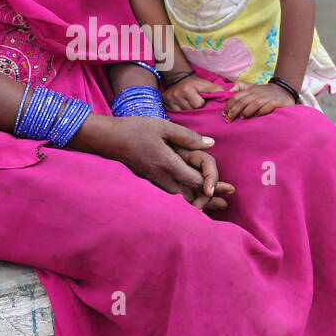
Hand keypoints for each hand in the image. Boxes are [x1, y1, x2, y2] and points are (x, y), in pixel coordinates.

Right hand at [73, 113, 229, 206]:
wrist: (107, 139)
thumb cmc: (135, 129)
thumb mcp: (163, 127)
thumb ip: (188, 137)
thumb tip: (210, 144)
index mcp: (168, 164)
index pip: (196, 181)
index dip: (213, 186)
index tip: (227, 189)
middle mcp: (161, 177)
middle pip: (190, 197)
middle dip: (209, 202)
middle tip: (226, 204)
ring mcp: (152, 182)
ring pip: (178, 200)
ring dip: (196, 204)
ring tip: (213, 208)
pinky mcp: (147, 182)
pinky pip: (168, 197)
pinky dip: (182, 201)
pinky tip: (189, 200)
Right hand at [162, 73, 221, 110]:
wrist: (178, 78)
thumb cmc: (194, 83)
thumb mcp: (205, 84)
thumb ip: (217, 89)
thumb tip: (228, 96)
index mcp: (188, 89)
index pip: (199, 105)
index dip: (201, 103)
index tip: (200, 99)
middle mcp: (177, 94)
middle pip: (191, 110)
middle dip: (194, 108)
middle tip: (193, 101)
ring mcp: (170, 99)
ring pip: (184, 113)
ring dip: (188, 110)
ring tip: (188, 104)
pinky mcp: (164, 102)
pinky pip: (176, 114)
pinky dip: (180, 111)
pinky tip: (181, 106)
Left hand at [222, 81, 295, 120]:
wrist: (284, 90)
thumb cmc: (264, 92)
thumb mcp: (252, 87)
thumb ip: (240, 86)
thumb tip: (229, 90)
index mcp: (250, 90)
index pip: (236, 96)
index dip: (229, 105)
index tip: (224, 113)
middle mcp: (257, 93)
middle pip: (243, 101)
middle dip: (234, 110)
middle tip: (228, 119)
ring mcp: (267, 98)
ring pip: (254, 104)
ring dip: (247, 111)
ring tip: (242, 117)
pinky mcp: (276, 102)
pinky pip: (268, 107)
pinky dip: (262, 111)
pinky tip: (257, 115)